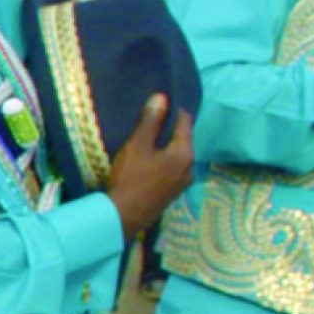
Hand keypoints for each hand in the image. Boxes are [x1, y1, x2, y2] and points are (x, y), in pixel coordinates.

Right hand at [104, 94, 194, 239]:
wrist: (124, 216)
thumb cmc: (131, 177)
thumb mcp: (138, 145)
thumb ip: (151, 121)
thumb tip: (162, 97)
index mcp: (185, 153)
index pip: (184, 122)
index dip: (173, 109)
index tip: (159, 102)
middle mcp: (190, 168)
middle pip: (182, 140)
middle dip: (168, 129)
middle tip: (150, 119)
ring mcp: (183, 183)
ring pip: (176, 156)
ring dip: (165, 146)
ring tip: (147, 140)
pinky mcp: (172, 193)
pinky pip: (171, 169)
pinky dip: (163, 161)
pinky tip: (148, 162)